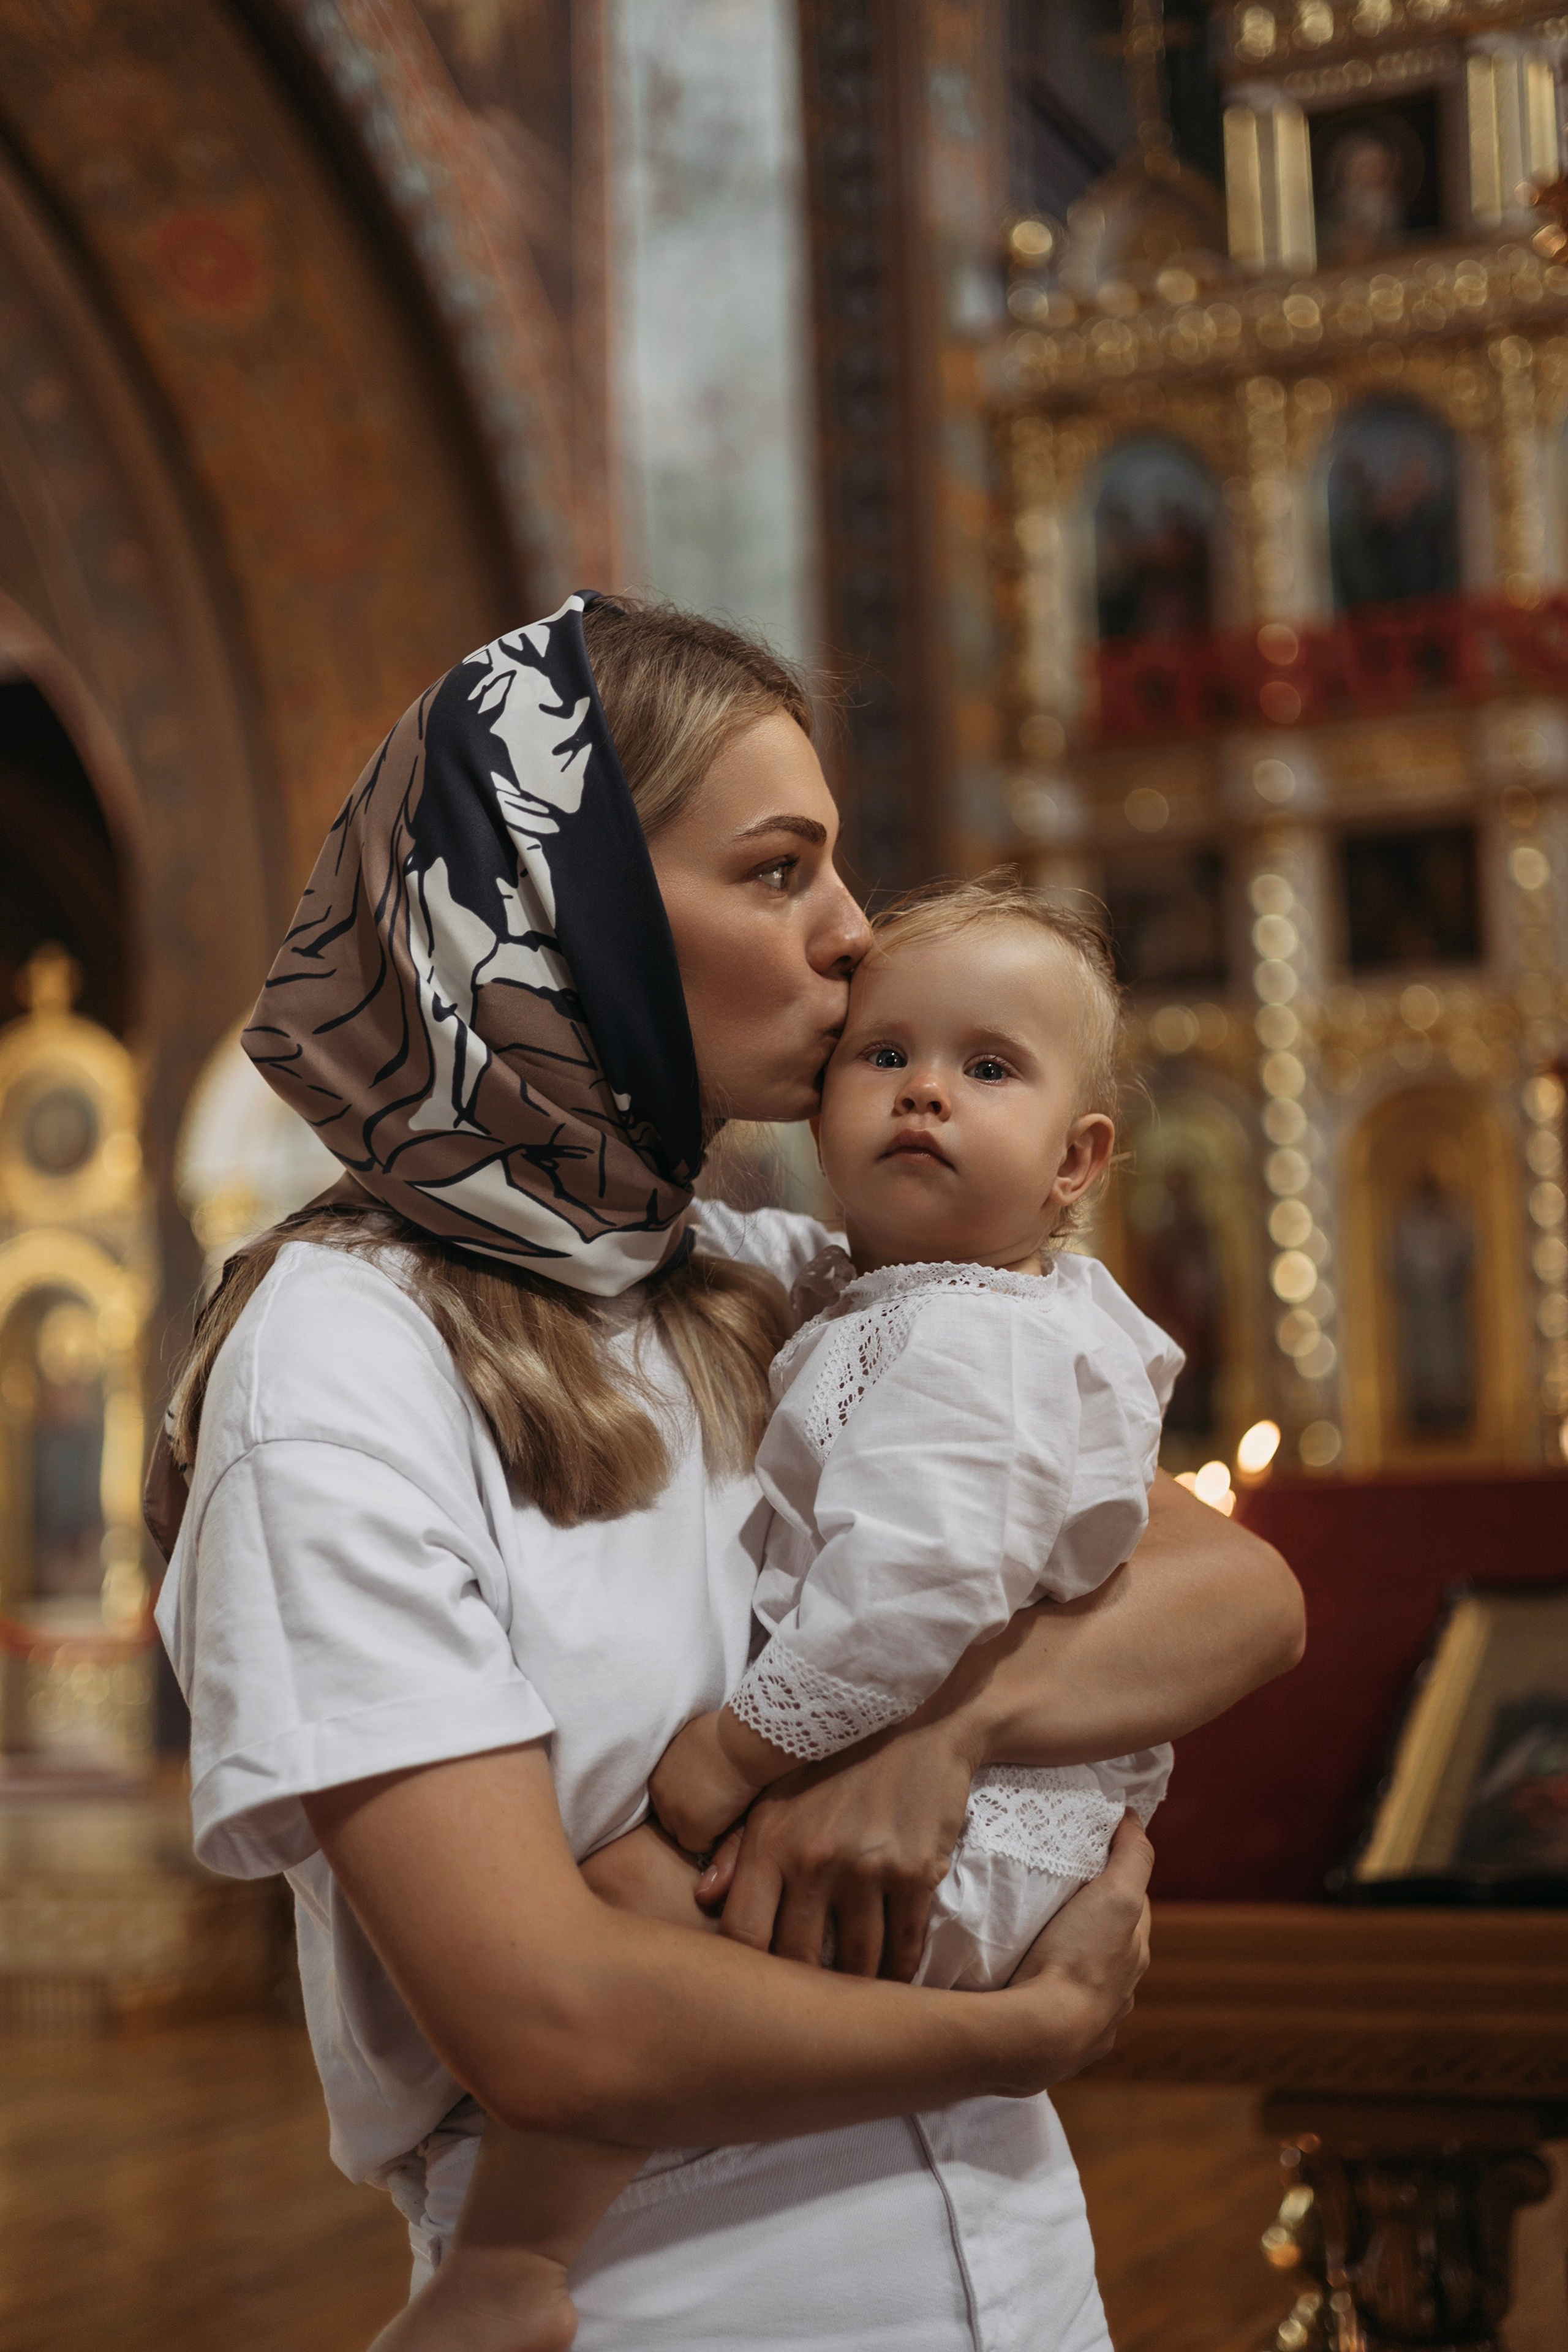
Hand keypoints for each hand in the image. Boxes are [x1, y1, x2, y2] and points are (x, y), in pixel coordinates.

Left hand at [649, 1713, 758, 1855]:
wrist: (741, 1740)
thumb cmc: (727, 1733)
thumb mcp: (692, 1742)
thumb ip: (683, 1759)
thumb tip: (692, 1770)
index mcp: (657, 1770)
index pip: (666, 1797)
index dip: (687, 1800)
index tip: (706, 1796)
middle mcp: (658, 1792)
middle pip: (670, 1818)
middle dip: (690, 1815)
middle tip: (715, 1807)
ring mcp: (672, 1811)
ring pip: (682, 1835)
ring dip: (701, 1828)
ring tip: (723, 1815)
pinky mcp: (691, 1828)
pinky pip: (699, 1846)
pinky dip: (714, 1838)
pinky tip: (729, 1821)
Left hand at [700, 1704, 980, 1978]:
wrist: (919, 1721)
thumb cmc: (836, 1758)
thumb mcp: (776, 1791)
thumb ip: (735, 1845)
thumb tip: (704, 1898)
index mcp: (770, 1841)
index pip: (742, 1934)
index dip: (746, 1977)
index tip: (756, 1990)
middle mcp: (814, 1859)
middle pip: (796, 1962)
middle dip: (800, 1994)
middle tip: (804, 2011)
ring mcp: (866, 1869)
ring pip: (855, 1964)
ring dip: (853, 1989)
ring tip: (850, 2002)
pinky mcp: (915, 1873)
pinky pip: (904, 1947)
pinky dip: (898, 1973)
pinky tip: (892, 1980)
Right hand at [1000, 1812, 1152, 2085]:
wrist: (1043, 2034)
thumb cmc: (1080, 1959)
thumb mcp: (1116, 1894)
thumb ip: (1131, 1856)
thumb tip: (1135, 1818)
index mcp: (1135, 1954)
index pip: (1134, 1906)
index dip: (1116, 1879)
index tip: (1089, 1859)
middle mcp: (1121, 1992)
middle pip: (1109, 1944)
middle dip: (1090, 1923)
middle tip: (1055, 1899)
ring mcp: (1092, 2024)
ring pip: (1084, 1982)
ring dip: (1068, 1964)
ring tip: (1034, 1944)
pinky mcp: (1059, 2047)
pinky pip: (1055, 2013)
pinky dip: (1047, 1998)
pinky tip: (1027, 1990)